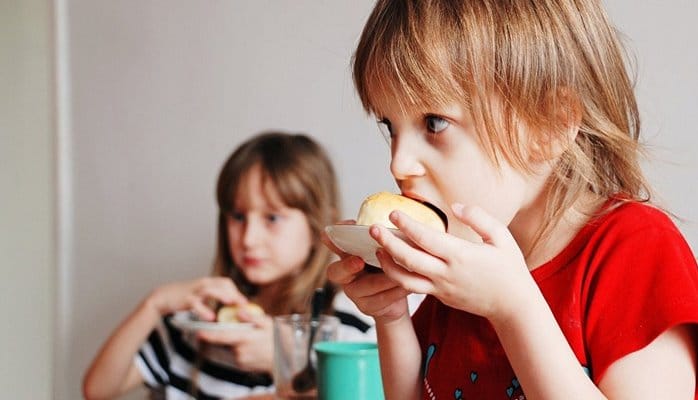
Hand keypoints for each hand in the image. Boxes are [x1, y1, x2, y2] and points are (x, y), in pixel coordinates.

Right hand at [147, 277, 246, 320]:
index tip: (244, 302)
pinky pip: (196, 303)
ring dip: (221, 296)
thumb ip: (215, 295)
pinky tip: (210, 317)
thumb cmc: (187, 295)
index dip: (236, 290)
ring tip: (230, 303)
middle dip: (234, 293)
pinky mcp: (186, 299)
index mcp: (209, 282)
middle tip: (243, 304)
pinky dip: (204, 310)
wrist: (166, 295)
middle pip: (222, 284)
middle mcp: (203, 284)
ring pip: (210, 290)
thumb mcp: (203, 293)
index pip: (226, 282)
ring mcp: (195, 291)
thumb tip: (231, 302)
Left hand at [196, 311, 273, 372]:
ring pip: (230, 349)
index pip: (222, 336)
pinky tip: (250, 346)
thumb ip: (252, 317)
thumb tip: (240, 311)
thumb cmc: (278, 338)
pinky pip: (235, 355)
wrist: (286, 358)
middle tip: (235, 330)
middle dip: (224, 336)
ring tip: (249, 339)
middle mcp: (240, 351)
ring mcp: (241, 360)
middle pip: (225, 342)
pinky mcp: (243, 366)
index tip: (199, 333)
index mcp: (245, 339)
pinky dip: (238, 349)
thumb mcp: (268, 324)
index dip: (209, 335)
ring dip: (233, 343)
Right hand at [323, 226, 410, 324]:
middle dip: (348, 266)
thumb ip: (376, 236)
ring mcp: (354, 293)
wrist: (397, 295)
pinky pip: (382, 299)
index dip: (331, 241)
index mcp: (347, 256)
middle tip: (359, 260)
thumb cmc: (388, 266)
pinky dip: (397, 291)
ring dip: (386, 278)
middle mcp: (345, 275)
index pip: (333, 246)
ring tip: (403, 270)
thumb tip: (373, 222)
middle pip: (337, 272)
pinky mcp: (367, 307)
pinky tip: (408, 285)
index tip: (330, 235)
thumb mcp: (382, 249)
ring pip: (367, 286)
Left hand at [371, 204, 535, 320]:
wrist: (513, 306)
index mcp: (460, 255)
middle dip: (387, 243)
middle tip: (372, 229)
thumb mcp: (501, 236)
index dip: (406, 225)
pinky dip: (399, 276)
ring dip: (387, 264)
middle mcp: (447, 273)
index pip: (425, 238)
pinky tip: (393, 264)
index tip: (393, 213)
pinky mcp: (440, 297)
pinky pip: (414, 287)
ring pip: (405, 279)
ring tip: (377, 250)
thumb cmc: (510, 268)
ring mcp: (441, 288)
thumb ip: (479, 217)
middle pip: (408, 259)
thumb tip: (456, 206)